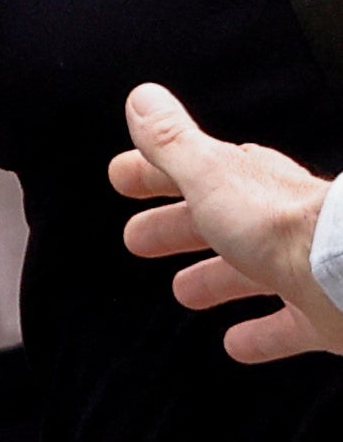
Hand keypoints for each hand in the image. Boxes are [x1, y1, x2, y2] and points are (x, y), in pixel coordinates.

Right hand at [109, 82, 342, 361]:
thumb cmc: (279, 224)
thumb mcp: (207, 174)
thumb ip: (172, 141)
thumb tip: (141, 97)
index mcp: (242, 183)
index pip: (189, 169)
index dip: (152, 174)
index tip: (122, 179)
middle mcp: (272, 220)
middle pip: (216, 221)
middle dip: (176, 228)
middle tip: (138, 241)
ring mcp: (298, 265)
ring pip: (249, 271)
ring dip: (214, 279)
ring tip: (184, 292)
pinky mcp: (320, 312)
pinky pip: (285, 325)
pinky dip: (260, 334)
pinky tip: (237, 344)